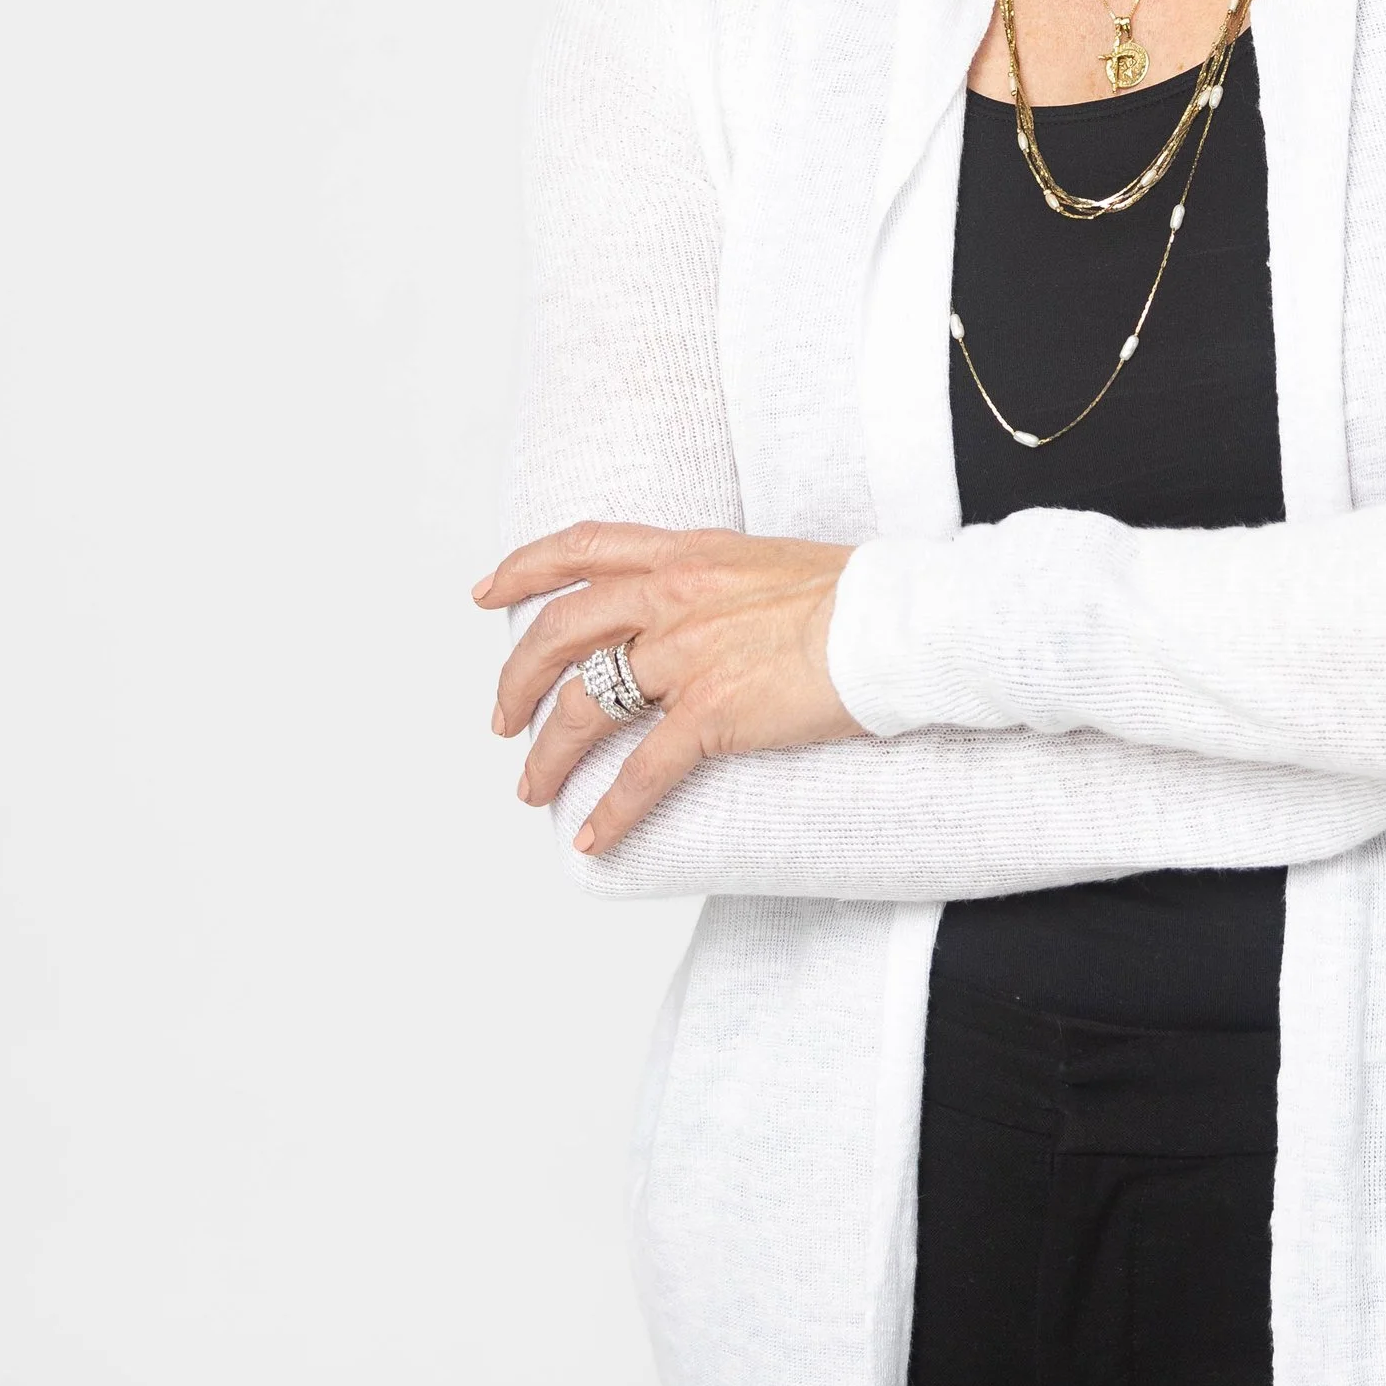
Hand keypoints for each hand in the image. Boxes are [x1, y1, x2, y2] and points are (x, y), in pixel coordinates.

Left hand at [473, 523, 863, 856]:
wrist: (897, 621)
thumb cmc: (856, 594)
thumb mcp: (768, 561)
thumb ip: (718, 579)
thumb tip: (703, 605)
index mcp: (687, 554)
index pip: (584, 548)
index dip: (525, 570)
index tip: (488, 593)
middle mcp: (673, 598)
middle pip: (561, 633)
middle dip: (518, 679)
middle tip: (502, 719)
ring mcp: (687, 656)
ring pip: (583, 706)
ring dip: (547, 754)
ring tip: (532, 788)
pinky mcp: (712, 714)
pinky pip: (642, 771)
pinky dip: (610, 812)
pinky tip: (593, 837)